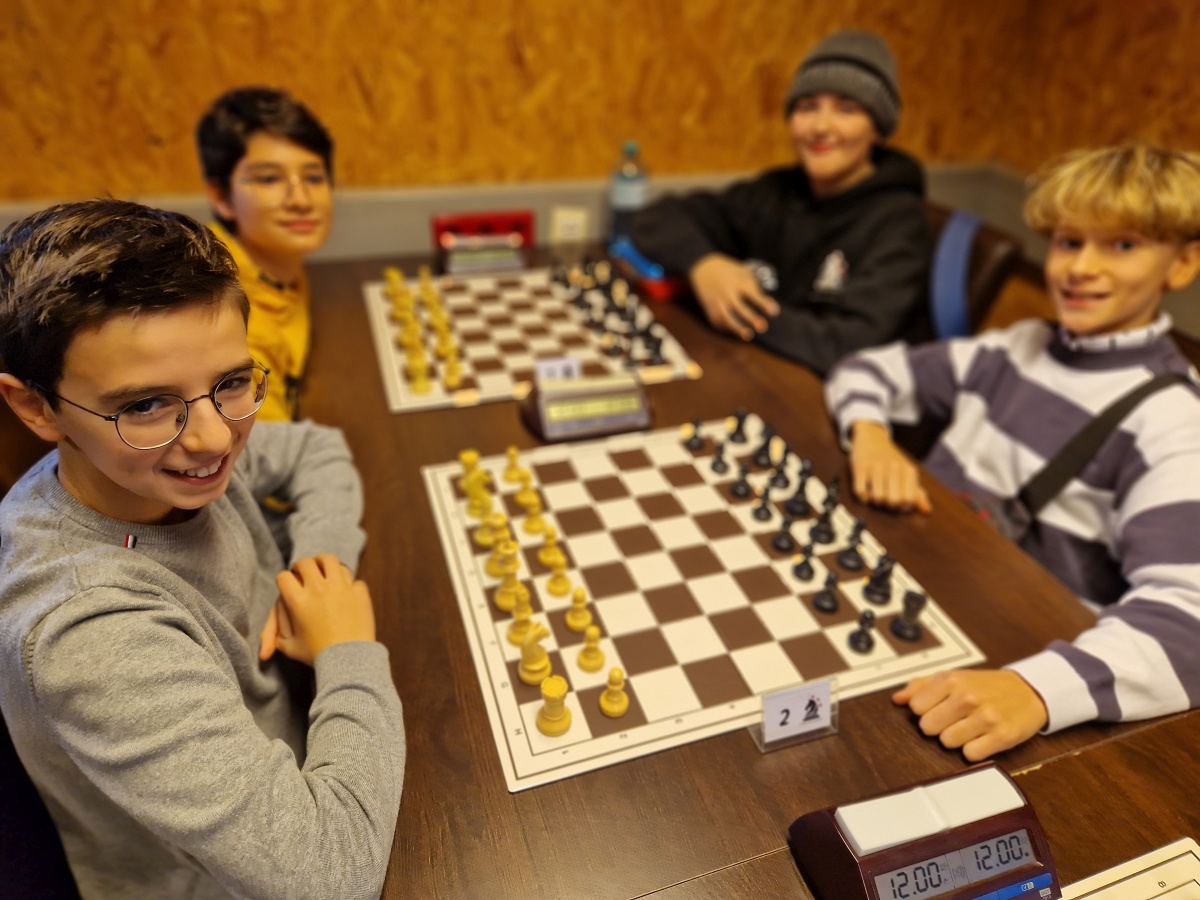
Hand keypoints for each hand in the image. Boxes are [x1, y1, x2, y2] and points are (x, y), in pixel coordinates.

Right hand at [259, 554, 376, 665]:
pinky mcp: (359, 592)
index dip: (283, 579)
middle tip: (303, 570)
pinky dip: (348, 581)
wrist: (350, 660)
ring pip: (330, 561)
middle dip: (302, 565)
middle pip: (306, 563)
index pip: (284, 577)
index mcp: (298, 600)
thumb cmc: (318, 656)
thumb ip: (278, 640)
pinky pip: (353, 578)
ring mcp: (341, 587)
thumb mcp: (292, 649)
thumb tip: (268, 644)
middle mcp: (318, 588)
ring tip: (323, 567)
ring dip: (324, 563)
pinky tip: (346, 587)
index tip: (287, 582)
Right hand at [688, 254, 779, 339]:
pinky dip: (725, 327)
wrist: (703, 266)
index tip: (774, 311)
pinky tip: (734, 331)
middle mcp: (726, 292)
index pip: (752, 294)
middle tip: (763, 327)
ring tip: (748, 335)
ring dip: (737, 328)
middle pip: (740, 308)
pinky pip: (717, 320)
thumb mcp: (741, 271)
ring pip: (726, 317)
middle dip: (751, 318)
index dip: (763, 303)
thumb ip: (753, 284)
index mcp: (737, 282)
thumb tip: (765, 300)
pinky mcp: (708, 306)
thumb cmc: (728, 270)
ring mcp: (716, 300)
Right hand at [848, 420, 931, 512]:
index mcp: (908, 471)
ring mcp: (876, 467)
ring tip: (875, 493)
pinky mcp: (860, 467)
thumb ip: (917, 492)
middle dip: (889, 505)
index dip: (903, 506)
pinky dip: (863, 496)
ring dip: (875, 500)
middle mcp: (894, 468)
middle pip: (894, 501)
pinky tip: (866, 491)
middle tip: (886, 498)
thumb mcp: (907, 472)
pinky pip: (861, 491)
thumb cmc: (890, 459)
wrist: (872, 437)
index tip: (899, 502)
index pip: (909, 500)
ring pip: (877, 498)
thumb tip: (927, 510)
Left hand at [893, 669, 1048, 760]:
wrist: (1029, 691)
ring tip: (969, 728)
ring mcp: (985, 717)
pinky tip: (981, 738)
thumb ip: (922, 686)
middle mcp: (968, 697)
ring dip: (956, 740)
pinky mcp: (1002, 736)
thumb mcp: (954, 677)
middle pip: (928, 728)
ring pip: (947, 743)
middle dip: (938, 727)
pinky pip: (970, 755)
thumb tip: (898, 699)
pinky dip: (974, 750)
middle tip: (954, 720)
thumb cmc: (988, 686)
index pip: (916, 708)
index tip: (937, 708)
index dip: (925, 711)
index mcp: (952, 679)